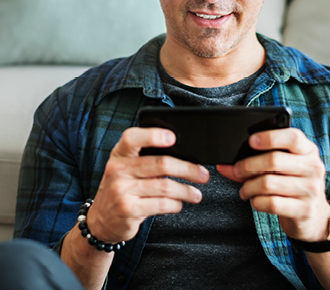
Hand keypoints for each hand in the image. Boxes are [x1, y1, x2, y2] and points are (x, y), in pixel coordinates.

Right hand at [86, 127, 209, 243]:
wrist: (101, 219)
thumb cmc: (122, 187)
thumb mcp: (126, 166)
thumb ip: (146, 157)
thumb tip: (184, 154)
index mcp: (119, 154)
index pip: (132, 138)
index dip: (153, 135)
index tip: (173, 137)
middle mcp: (118, 170)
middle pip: (160, 163)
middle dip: (187, 169)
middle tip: (202, 174)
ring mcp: (122, 191)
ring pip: (165, 186)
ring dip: (186, 191)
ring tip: (196, 194)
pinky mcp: (128, 210)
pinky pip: (161, 205)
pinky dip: (176, 204)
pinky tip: (179, 203)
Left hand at [218, 128, 329, 241]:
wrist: (313, 215)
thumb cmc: (291, 184)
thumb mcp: (281, 168)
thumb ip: (256, 161)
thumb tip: (224, 165)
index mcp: (308, 150)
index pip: (293, 137)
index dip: (270, 137)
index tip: (251, 141)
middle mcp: (313, 167)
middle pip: (274, 160)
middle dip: (248, 165)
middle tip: (236, 170)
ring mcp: (311, 189)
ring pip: (268, 183)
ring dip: (249, 187)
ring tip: (244, 190)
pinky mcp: (305, 210)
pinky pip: (272, 203)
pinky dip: (257, 202)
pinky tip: (255, 200)